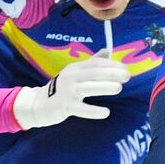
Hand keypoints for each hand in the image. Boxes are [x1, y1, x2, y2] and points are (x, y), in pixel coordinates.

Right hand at [12, 56, 129, 129]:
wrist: (37, 104)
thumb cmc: (60, 88)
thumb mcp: (74, 72)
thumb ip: (91, 62)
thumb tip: (108, 51)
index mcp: (75, 69)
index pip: (95, 64)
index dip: (111, 65)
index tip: (125, 68)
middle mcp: (71, 77)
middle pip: (93, 73)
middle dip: (111, 73)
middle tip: (127, 76)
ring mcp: (67, 92)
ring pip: (88, 88)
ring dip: (104, 87)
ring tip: (119, 88)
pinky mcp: (64, 106)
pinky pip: (80, 109)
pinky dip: (93, 111)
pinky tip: (106, 112)